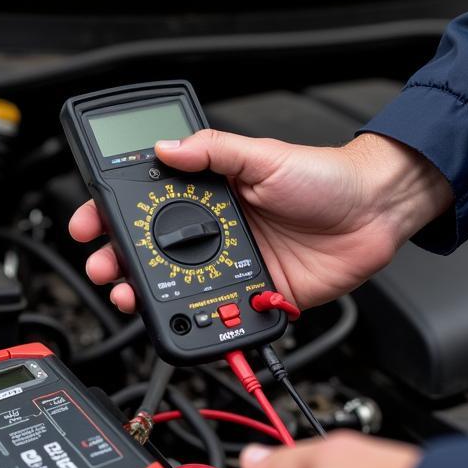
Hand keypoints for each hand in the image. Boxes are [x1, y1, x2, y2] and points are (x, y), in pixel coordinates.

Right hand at [68, 130, 451, 312]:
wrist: (377, 212)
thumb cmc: (326, 177)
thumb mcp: (264, 155)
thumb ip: (214, 152)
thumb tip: (166, 148)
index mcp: (213, 194)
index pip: (151, 205)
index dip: (116, 214)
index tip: (90, 223)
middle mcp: (218, 230)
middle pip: (155, 250)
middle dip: (120, 260)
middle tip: (102, 266)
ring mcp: (235, 264)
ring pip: (180, 285)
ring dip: (149, 294)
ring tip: (128, 296)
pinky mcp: (256, 294)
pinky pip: (222, 311)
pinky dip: (202, 319)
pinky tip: (182, 317)